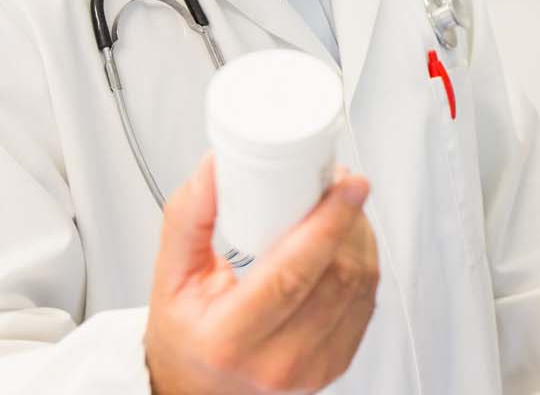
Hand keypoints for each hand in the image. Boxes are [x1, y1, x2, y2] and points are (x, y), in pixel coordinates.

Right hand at [145, 154, 378, 393]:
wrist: (199, 385)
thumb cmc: (186, 333)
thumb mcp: (171, 274)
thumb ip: (189, 216)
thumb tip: (217, 166)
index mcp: (230, 340)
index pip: (294, 274)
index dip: (328, 222)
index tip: (344, 185)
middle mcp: (277, 362)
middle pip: (338, 276)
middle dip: (347, 218)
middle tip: (335, 183)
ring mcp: (313, 368)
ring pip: (361, 285)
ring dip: (359, 235)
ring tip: (338, 208)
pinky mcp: (337, 363)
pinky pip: (368, 300)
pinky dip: (363, 261)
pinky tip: (345, 242)